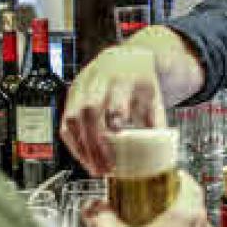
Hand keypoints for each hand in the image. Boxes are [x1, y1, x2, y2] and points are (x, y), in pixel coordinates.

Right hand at [60, 44, 167, 174]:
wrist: (125, 58)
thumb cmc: (140, 80)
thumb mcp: (153, 96)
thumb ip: (156, 121)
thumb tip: (161, 152)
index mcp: (124, 78)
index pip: (115, 100)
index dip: (115, 122)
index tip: (120, 144)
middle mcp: (99, 80)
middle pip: (89, 111)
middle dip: (95, 143)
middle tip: (105, 168)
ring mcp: (82, 87)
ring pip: (72, 118)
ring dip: (82, 147)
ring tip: (95, 168)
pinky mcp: (72, 95)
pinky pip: (65, 122)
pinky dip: (73, 143)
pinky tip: (84, 158)